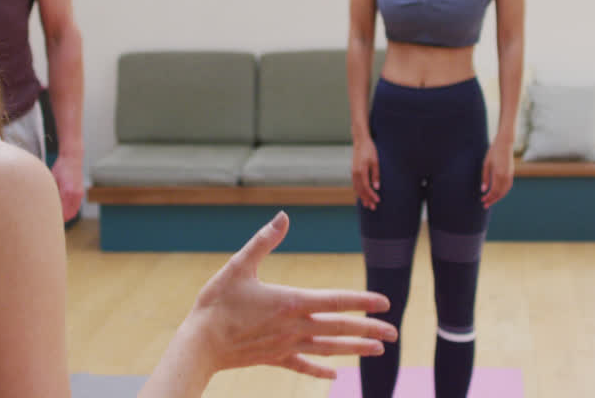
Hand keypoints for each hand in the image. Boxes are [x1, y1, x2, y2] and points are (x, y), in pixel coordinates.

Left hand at [50, 150, 84, 221]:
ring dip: (65, 216)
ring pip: (73, 212)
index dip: (55, 218)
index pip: (62, 211)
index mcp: (68, 191)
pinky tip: (61, 210)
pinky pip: (75, 207)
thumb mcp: (52, 180)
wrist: (72, 159)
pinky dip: (69, 211)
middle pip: (68, 215)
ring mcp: (80, 194)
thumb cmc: (60, 168)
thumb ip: (51, 194)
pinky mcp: (81, 193)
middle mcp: (76, 194)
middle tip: (49, 222)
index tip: (47, 221)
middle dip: (60, 219)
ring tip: (54, 217)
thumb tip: (44, 205)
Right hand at [184, 212, 396, 378]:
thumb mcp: (238, 266)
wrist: (199, 345)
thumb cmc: (217, 303)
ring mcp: (286, 346)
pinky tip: (336, 376)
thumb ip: (263, 241)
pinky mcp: (275, 359)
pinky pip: (303, 366)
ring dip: (355, 349)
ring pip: (329, 349)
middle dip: (369, 330)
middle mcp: (294, 327)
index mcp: (290, 302)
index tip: (385, 302)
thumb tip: (283, 216)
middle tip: (395, 333)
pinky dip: (321, 370)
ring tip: (378, 351)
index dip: (362, 301)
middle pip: (339, 329)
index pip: (335, 301)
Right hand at [352, 140, 379, 209]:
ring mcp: (353, 172)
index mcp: (361, 170)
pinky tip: (362, 195)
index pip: (366, 187)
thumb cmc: (369, 150)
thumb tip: (377, 187)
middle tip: (373, 207)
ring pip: (357, 188)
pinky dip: (359, 191)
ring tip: (367, 204)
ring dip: (362, 197)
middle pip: (360, 190)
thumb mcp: (375, 162)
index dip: (371, 195)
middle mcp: (355, 173)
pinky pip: (355, 184)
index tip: (378, 200)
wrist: (360, 142)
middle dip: (367, 199)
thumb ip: (376, 175)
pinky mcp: (353, 171)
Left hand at [481, 139, 513, 208]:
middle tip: (485, 205)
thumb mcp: (486, 164)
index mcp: (498, 174)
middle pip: (499, 193)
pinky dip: (503, 192)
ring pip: (505, 191)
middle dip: (492, 200)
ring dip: (498, 197)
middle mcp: (505, 176)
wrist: (505, 144)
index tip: (482, 201)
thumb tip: (483, 190)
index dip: (488, 198)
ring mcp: (510, 175)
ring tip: (491, 201)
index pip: (494, 191)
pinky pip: (508, 186)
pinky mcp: (511, 173)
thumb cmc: (493, 153)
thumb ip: (485, 178)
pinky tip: (497, 194)